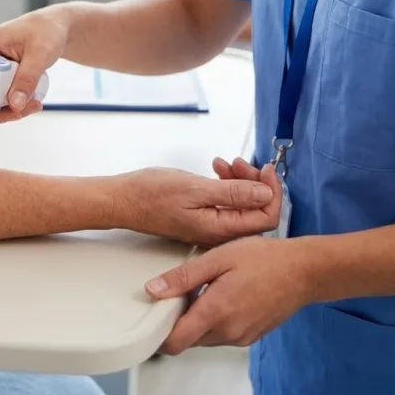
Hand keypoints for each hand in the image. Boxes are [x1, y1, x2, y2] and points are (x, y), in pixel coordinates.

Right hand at [0, 8, 69, 122]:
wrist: (55, 28)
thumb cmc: (45, 31)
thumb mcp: (40, 53)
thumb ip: (27, 78)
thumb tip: (15, 104)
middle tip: (20, 111)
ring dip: (9, 110)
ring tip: (34, 104)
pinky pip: (0, 99)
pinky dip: (14, 105)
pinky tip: (33, 101)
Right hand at [116, 165, 281, 245]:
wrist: (123, 200)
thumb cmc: (151, 194)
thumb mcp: (195, 188)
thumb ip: (233, 193)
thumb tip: (266, 194)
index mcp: (220, 229)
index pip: (266, 218)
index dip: (272, 192)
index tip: (265, 169)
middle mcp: (219, 232)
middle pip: (256, 210)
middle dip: (255, 183)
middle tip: (239, 162)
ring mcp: (210, 226)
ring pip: (241, 205)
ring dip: (239, 181)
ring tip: (224, 163)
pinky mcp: (202, 217)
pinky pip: (226, 203)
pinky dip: (226, 185)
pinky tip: (216, 171)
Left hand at [144, 234, 314, 353]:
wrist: (303, 271)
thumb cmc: (262, 259)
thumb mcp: (217, 258)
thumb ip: (183, 277)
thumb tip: (153, 290)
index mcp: (216, 313)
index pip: (176, 342)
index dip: (159, 334)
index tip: (152, 316)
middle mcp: (228, 332)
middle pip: (189, 340)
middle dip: (177, 322)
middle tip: (176, 292)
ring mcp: (242, 336)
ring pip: (205, 337)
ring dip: (196, 320)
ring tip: (199, 289)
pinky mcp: (252, 335)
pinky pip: (223, 334)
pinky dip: (213, 320)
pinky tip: (218, 294)